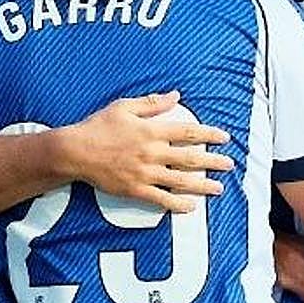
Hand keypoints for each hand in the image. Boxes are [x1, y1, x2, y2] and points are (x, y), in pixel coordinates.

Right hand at [60, 91, 233, 213]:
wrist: (74, 151)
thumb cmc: (97, 127)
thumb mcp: (124, 106)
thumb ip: (152, 103)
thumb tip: (175, 95)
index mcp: (151, 131)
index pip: (188, 132)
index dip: (209, 134)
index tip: (223, 137)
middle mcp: (152, 153)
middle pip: (190, 158)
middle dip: (213, 161)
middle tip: (229, 164)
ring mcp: (144, 173)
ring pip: (180, 181)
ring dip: (202, 184)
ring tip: (218, 188)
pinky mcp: (134, 189)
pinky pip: (160, 199)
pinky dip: (177, 204)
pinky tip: (190, 206)